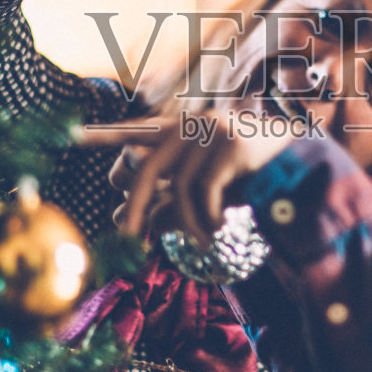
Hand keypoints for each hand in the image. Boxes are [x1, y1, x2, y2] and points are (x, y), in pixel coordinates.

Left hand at [81, 112, 295, 245]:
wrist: (303, 165)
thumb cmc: (247, 180)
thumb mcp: (201, 191)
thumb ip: (166, 200)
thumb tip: (123, 222)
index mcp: (180, 132)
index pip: (133, 132)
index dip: (102, 135)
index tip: (69, 135)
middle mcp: (190, 127)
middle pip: (144, 171)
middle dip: (132, 210)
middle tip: (125, 242)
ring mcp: (212, 133)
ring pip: (177, 190)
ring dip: (186, 226)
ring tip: (201, 244)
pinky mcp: (232, 146)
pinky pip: (204, 194)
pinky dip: (206, 220)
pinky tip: (217, 232)